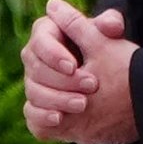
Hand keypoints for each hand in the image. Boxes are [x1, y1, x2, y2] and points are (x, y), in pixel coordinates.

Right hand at [22, 0, 137, 143]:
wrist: (104, 81)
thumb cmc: (103, 48)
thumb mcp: (108, 35)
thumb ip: (110, 25)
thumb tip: (110, 24)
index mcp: (46, 32)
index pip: (40, 40)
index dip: (53, 54)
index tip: (73, 66)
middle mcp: (34, 57)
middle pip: (35, 69)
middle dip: (63, 80)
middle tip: (91, 85)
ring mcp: (32, 83)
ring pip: (34, 93)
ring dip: (58, 99)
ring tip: (83, 104)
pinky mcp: (35, 107)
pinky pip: (31, 114)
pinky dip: (43, 117)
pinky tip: (60, 118)